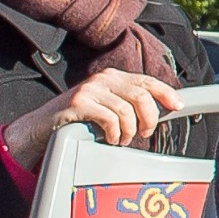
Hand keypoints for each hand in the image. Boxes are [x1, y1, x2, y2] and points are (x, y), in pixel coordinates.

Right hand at [2, 72, 181, 165]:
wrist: (40, 126)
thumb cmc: (77, 119)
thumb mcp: (106, 107)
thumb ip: (127, 104)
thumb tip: (157, 113)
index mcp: (113, 77)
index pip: (147, 81)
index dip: (166, 93)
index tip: (178, 106)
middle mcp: (103, 79)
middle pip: (142, 96)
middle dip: (149, 119)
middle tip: (144, 134)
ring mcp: (90, 89)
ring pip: (127, 111)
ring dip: (129, 131)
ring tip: (122, 140)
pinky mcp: (78, 103)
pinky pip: (109, 119)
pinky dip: (114, 133)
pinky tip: (110, 139)